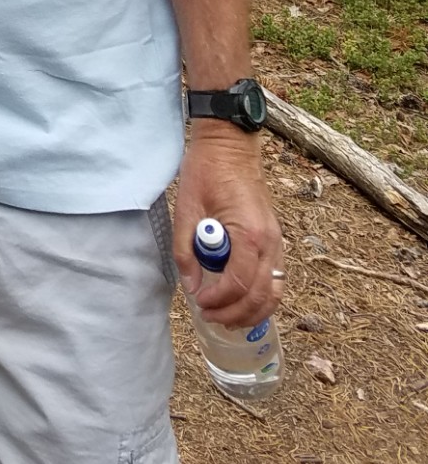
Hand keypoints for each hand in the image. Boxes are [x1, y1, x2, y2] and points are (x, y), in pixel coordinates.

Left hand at [173, 124, 284, 329]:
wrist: (230, 146)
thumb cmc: (206, 171)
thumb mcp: (186, 209)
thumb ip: (186, 250)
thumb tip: (191, 286)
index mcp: (249, 234)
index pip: (239, 283)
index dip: (218, 300)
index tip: (198, 301)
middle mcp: (270, 242)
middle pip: (261, 296)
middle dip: (234, 313)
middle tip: (209, 316)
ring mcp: (277, 242)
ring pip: (274, 292)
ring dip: (252, 311)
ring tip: (226, 317)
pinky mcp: (275, 239)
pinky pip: (275, 279)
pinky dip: (262, 297)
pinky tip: (241, 301)